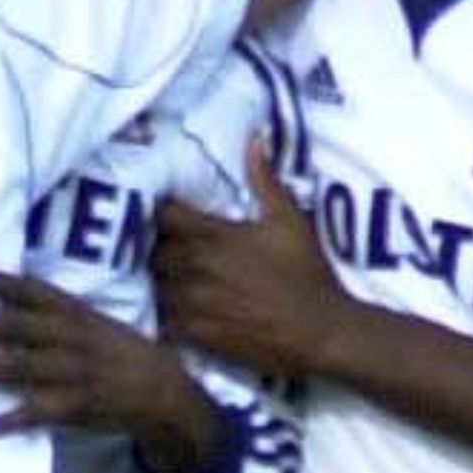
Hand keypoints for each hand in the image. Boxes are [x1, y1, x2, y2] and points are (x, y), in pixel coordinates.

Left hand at [0, 265, 195, 436]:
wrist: (164, 391)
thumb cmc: (122, 353)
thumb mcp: (96, 321)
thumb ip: (59, 311)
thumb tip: (13, 293)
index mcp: (76, 315)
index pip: (33, 292)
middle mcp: (72, 339)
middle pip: (20, 328)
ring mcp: (75, 373)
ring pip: (24, 368)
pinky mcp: (78, 406)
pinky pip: (40, 413)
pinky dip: (11, 421)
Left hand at [153, 136, 344, 378]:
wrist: (319, 330)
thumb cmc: (307, 272)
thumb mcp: (290, 220)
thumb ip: (265, 179)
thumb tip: (253, 138)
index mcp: (216, 236)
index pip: (165, 215)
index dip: (161, 212)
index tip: (166, 213)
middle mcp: (198, 268)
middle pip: (152, 251)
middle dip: (156, 247)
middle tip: (164, 247)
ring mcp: (195, 303)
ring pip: (154, 287)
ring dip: (158, 281)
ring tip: (167, 279)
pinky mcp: (199, 335)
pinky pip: (163, 323)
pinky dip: (164, 317)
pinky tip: (172, 313)